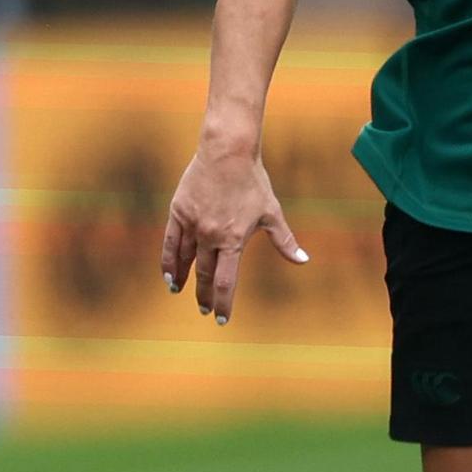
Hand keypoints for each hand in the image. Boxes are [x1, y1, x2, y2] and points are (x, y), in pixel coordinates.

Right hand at [159, 142, 309, 324]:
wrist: (227, 152)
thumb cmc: (253, 182)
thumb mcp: (271, 213)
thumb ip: (284, 241)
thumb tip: (303, 261)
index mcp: (234, 240)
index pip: (226, 282)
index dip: (223, 303)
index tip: (221, 318)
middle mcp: (210, 236)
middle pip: (205, 275)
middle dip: (205, 296)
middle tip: (204, 310)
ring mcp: (192, 225)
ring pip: (184, 260)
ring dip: (183, 279)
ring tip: (179, 291)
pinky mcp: (178, 212)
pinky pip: (169, 242)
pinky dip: (168, 260)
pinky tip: (168, 273)